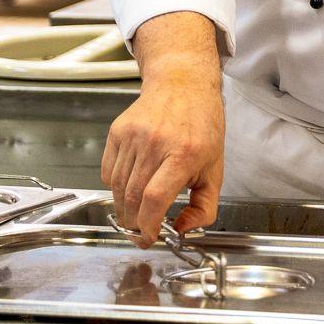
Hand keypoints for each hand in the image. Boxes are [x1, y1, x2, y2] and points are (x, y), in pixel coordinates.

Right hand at [102, 70, 224, 241]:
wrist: (183, 86)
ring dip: (123, 208)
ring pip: (118, 187)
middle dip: (133, 223)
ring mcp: (133, 136)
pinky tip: (129, 188)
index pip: (154, 198)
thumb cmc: (202, 127)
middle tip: (139, 231)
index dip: (147, 225)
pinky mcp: (117, 131)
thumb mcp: (215, 168)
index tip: (148, 238)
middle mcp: (155, 143)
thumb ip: (205, 207)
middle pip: (132, 197)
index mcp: (183, 154)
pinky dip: (115, 187)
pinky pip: (108, 172)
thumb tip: (182, 229)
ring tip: (134, 214)